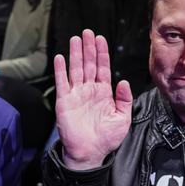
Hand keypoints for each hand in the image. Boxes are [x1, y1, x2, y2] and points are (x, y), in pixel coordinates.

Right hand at [54, 29, 131, 169]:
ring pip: (75, 69)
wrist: (89, 153)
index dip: (102, 54)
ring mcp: (76, 95)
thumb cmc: (106, 138)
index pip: (102, 68)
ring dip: (75, 54)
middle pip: (88, 64)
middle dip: (89, 48)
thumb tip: (123, 81)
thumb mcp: (122, 118)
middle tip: (88, 32)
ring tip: (76, 39)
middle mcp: (89, 91)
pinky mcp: (64, 101)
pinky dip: (60, 70)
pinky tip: (60, 57)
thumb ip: (124, 100)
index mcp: (103, 93)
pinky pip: (62, 82)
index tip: (101, 39)